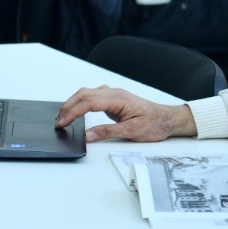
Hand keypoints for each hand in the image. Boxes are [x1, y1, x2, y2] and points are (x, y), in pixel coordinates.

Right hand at [57, 86, 197, 142]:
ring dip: (73, 103)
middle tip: (58, 122)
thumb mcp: (131, 132)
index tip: (62, 122)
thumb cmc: (155, 124)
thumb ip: (108, 132)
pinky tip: (77, 110)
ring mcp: (114, 95)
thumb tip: (88, 135)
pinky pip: (93, 96)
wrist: (168, 119)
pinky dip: (82, 102)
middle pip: (84, 94)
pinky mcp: (115, 100)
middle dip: (68, 107)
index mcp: (118, 99)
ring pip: (87, 93)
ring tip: (63, 117)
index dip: (73, 112)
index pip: (88, 103)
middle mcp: (115, 93)